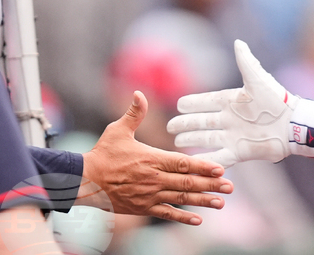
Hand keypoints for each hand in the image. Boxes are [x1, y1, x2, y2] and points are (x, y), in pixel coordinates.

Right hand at [81, 90, 233, 224]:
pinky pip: (166, 214)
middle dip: (210, 184)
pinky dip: (182, 217)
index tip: (221, 168)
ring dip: (202, 201)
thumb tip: (139, 92)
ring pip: (180, 198)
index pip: (182, 163)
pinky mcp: (142, 208)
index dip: (203, 166)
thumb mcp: (117, 130)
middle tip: (230, 187)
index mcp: (151, 159)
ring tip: (221, 202)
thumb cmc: (102, 154)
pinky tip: (198, 220)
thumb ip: (134, 113)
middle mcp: (153, 179)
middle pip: (187, 182)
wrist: (83, 181)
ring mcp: (149, 195)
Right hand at [167, 40, 313, 166]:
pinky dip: (206, 160)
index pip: (207, 102)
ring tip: (177, 141)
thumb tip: (238, 42)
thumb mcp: (258, 80)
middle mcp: (231, 119)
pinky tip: (193, 162)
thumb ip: (246, 62)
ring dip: (192, 140)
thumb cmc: (277, 100)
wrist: (293, 125)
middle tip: (171, 126)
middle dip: (186, 124)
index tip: (180, 104)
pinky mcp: (240, 152)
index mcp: (233, 101)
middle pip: (202, 122)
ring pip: (207, 139)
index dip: (193, 103)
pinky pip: (219, 158)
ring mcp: (234, 136)